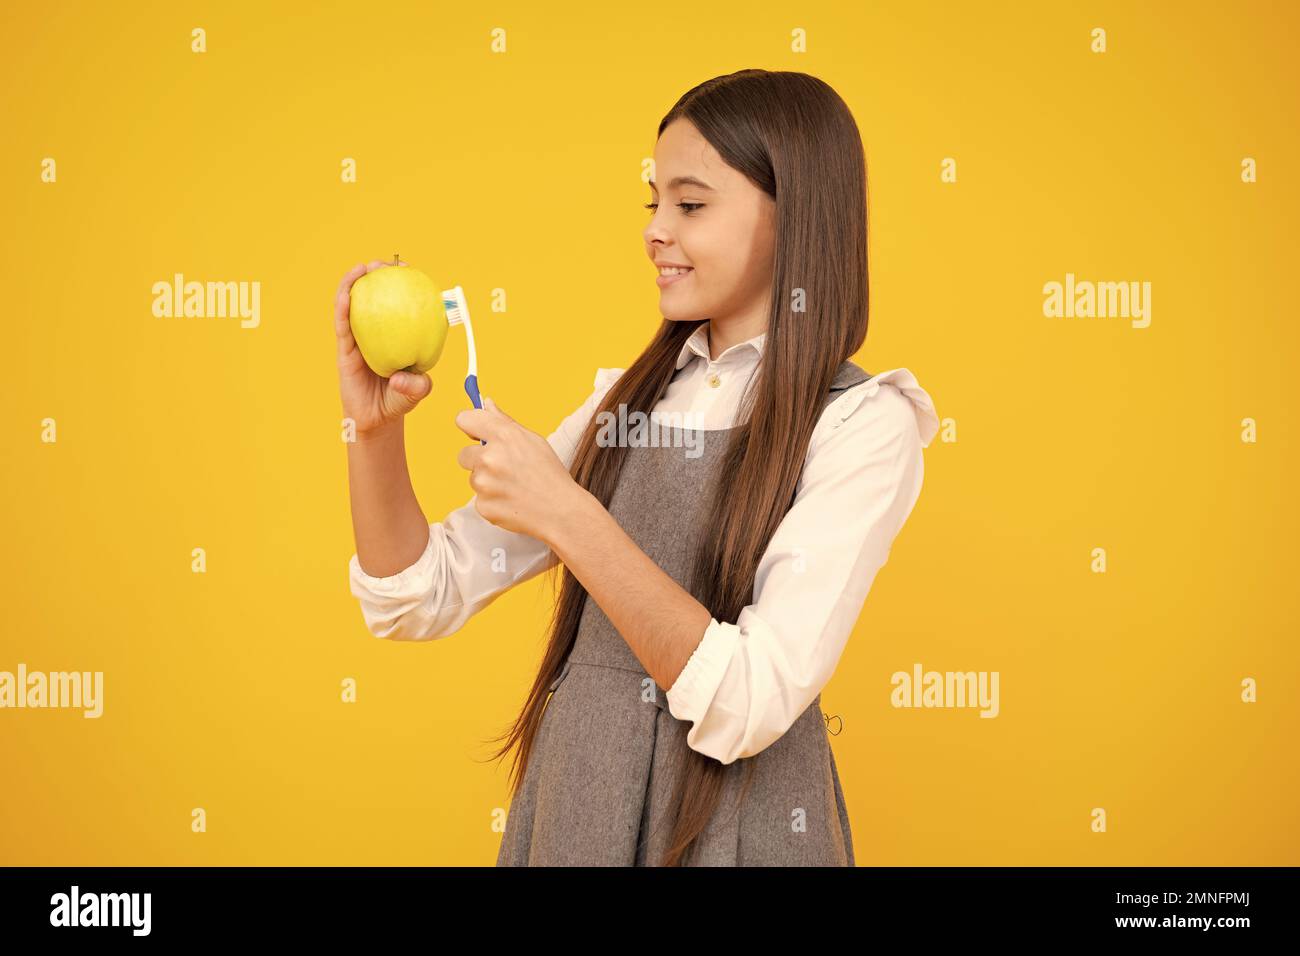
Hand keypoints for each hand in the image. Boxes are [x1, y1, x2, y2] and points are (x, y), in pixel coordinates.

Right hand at [335, 259, 433, 436]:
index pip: (399, 304)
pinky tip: (347, 294)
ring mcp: (359, 339)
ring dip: (355, 283)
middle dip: (378, 275)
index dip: (403, 284)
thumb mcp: (418, 390)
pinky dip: (343, 307)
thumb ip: (418, 384)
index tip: (410, 269)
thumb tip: (402, 377)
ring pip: (354, 305)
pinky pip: (342, 325)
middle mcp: (377, 333)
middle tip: (386, 263)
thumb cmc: (400, 400)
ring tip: (362, 268)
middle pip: (374, 296)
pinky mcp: (344, 349)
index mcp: (396, 335)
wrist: (377, 420)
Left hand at [455, 397, 587, 541]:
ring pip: (473, 478)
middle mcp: (490, 457)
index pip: (465, 419)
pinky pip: (479, 499)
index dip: (469, 426)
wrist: (561, 511)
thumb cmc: (549, 474)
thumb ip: (505, 421)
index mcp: (504, 435)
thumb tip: (486, 403)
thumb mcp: (532, 440)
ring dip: (487, 482)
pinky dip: (492, 501)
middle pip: (463, 454)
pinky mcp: (483, 506)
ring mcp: (484, 483)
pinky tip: (511, 500)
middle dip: (478, 461)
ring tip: (512, 487)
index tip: (475, 433)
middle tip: (504, 469)